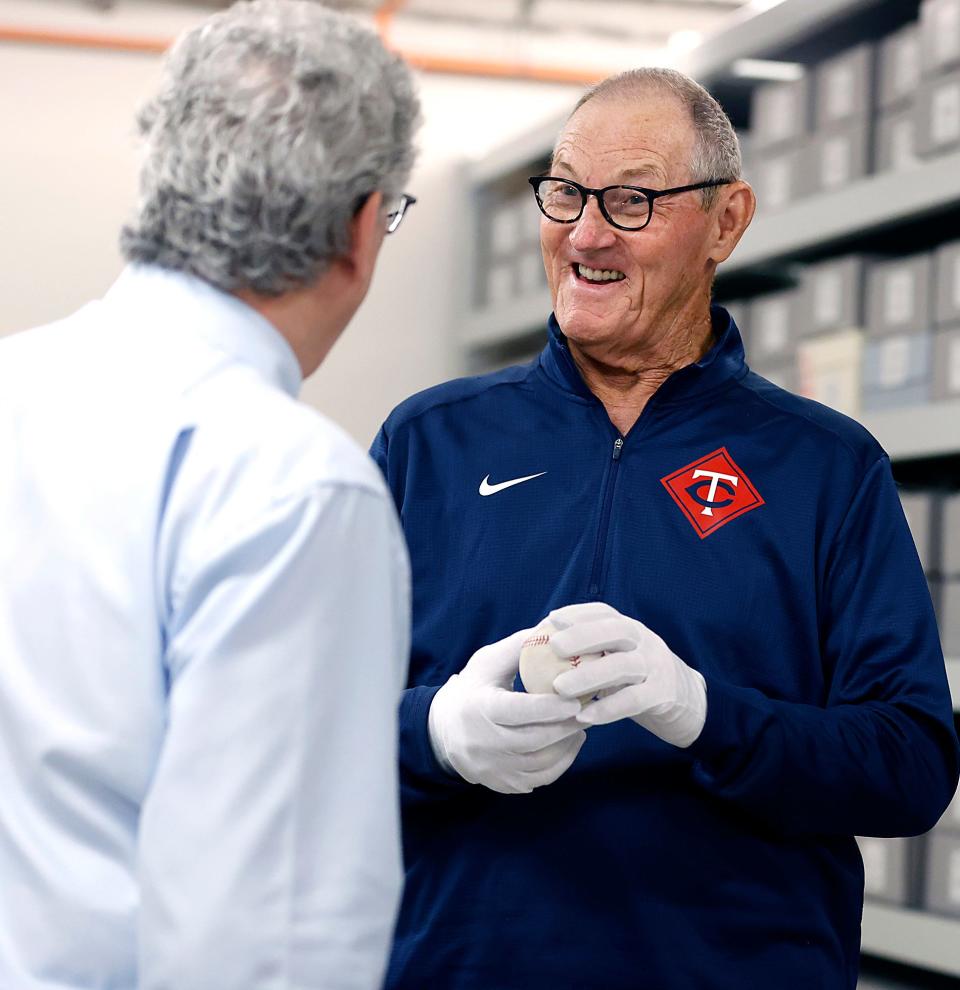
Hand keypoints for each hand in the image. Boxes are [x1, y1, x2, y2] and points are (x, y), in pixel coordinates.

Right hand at [428, 628, 586, 793]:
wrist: (443, 731)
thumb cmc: (472, 689)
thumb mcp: (487, 663)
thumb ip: (519, 647)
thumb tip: (553, 628)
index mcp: (479, 709)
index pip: (519, 711)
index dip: (550, 708)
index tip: (575, 700)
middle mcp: (484, 743)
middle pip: (534, 740)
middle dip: (566, 726)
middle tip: (588, 710)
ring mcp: (493, 768)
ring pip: (541, 763)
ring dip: (567, 745)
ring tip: (582, 724)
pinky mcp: (502, 784)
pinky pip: (540, 778)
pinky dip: (560, 762)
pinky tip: (569, 743)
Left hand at [547, 603, 706, 748]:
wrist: (689, 703)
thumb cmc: (639, 679)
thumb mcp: (620, 657)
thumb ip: (593, 651)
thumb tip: (543, 647)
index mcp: (632, 630)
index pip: (605, 613)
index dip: (579, 613)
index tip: (552, 618)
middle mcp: (645, 642)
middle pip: (616, 631)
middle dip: (583, 635)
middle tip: (554, 646)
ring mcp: (656, 667)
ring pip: (622, 666)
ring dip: (588, 675)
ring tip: (559, 688)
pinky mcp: (663, 695)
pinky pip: (633, 700)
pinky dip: (607, 708)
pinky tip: (582, 716)